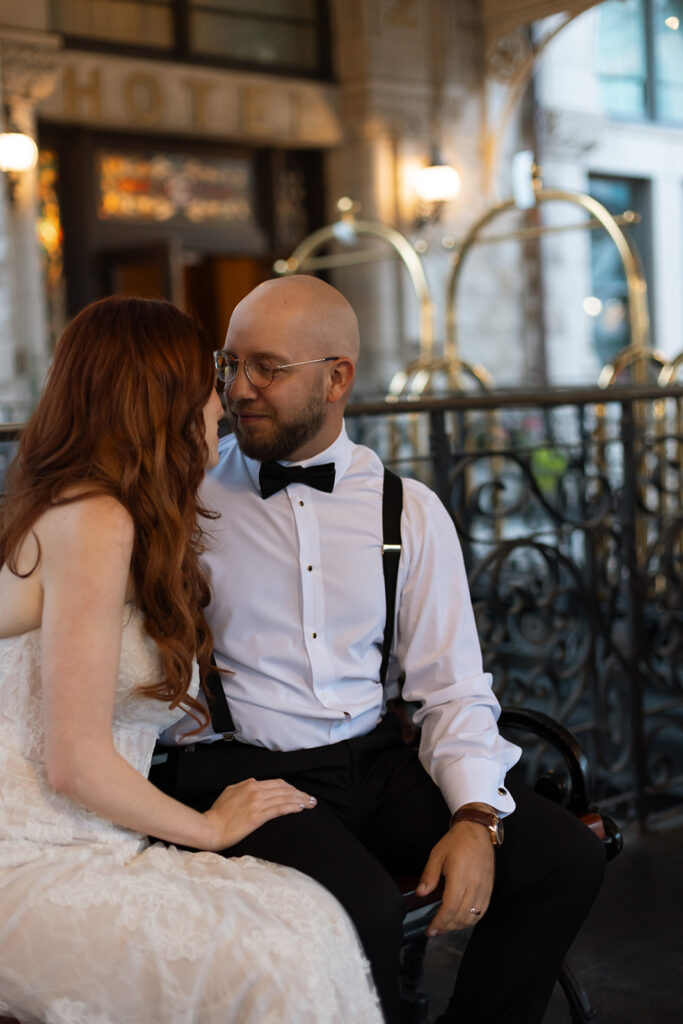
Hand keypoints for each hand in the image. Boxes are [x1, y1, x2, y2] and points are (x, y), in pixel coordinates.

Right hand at [203, 777, 316, 850]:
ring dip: (300, 800)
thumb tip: (255, 782)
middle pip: (284, 789)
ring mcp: (257, 803)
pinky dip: (292, 807)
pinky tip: (301, 808)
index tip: (300, 793)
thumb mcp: (230, 792)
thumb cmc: (218, 813)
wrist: (209, 828)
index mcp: (250, 785)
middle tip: (311, 799)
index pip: (277, 783)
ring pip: (284, 798)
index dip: (291, 788)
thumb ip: (244, 786)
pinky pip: (279, 809)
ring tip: (311, 804)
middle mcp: (255, 791)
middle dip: (300, 793)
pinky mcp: (257, 817)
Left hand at [416, 819, 494, 934]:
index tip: (430, 930)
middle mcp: (475, 885)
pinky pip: (482, 911)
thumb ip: (429, 875)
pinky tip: (461, 920)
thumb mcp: (437, 855)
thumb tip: (421, 893)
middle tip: (435, 930)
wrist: (477, 831)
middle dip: (446, 927)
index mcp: (460, 877)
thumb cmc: (457, 841)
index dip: (439, 922)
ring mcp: (484, 888)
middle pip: (461, 916)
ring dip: (458, 926)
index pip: (449, 908)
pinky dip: (471, 920)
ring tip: (446, 926)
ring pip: (472, 917)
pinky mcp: (489, 888)